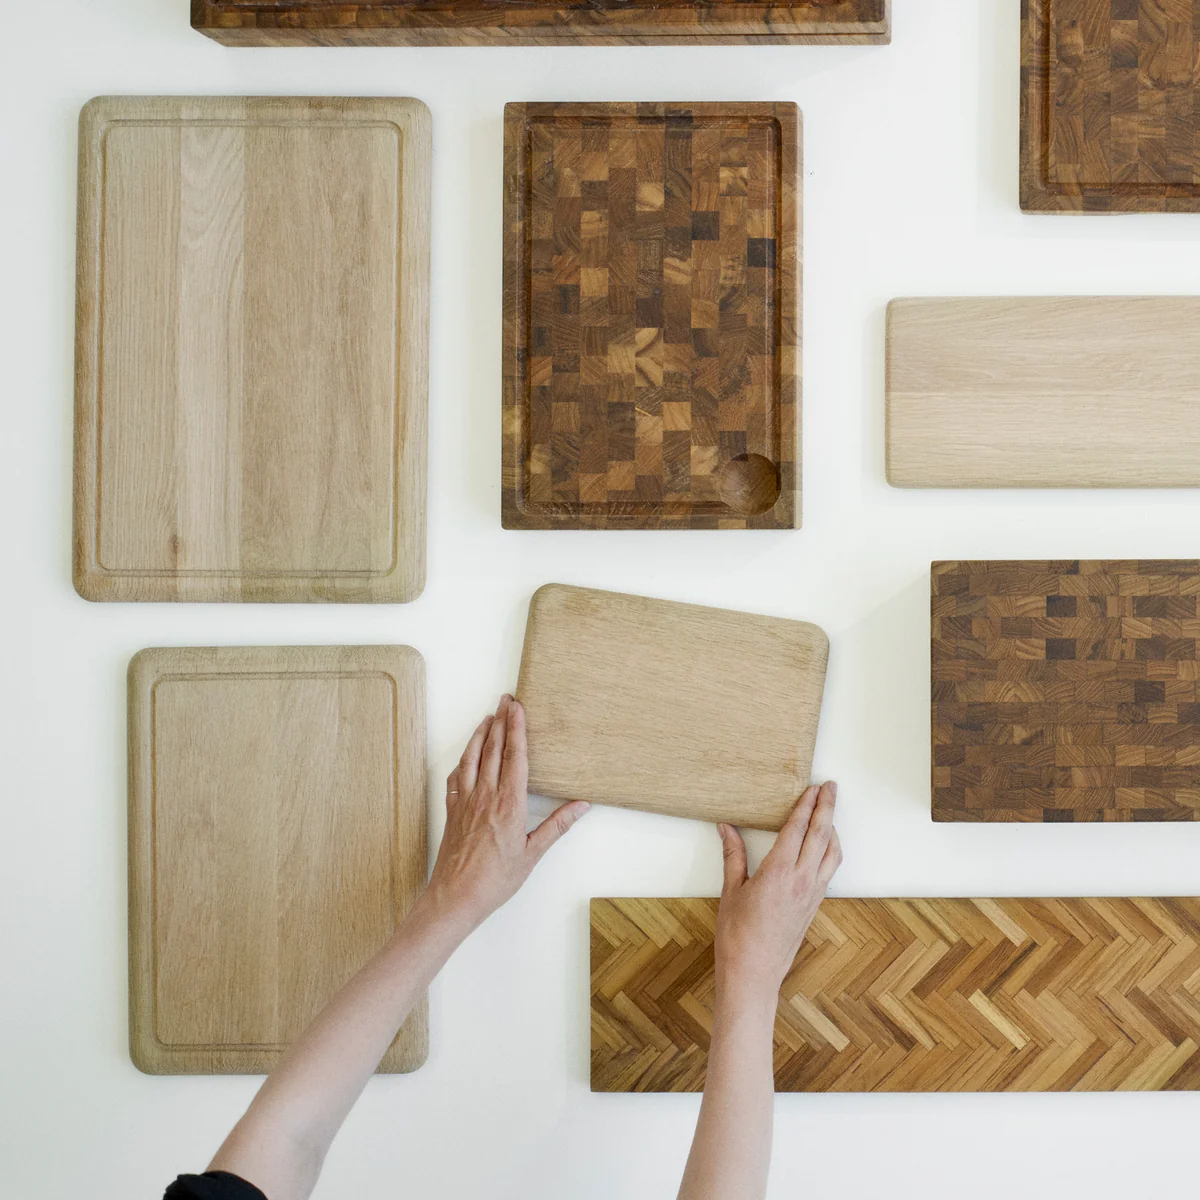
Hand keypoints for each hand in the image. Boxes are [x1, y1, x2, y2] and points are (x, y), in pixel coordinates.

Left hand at [427, 695, 588, 930]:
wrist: (456, 896)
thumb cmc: (495, 880)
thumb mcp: (532, 854)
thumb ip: (556, 826)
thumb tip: (581, 806)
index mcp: (509, 804)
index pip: (515, 756)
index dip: (517, 728)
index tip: (518, 708)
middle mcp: (486, 796)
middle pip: (493, 749)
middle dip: (500, 721)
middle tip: (505, 700)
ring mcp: (466, 801)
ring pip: (472, 758)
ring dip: (479, 734)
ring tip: (487, 716)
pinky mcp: (452, 811)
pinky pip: (456, 777)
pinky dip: (462, 760)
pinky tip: (465, 755)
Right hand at [714, 782, 840, 1005]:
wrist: (754, 973)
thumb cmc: (737, 935)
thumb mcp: (731, 891)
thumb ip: (733, 855)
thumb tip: (726, 827)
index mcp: (778, 872)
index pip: (797, 829)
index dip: (805, 805)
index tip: (811, 787)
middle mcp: (801, 880)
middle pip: (821, 834)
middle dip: (827, 807)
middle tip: (830, 787)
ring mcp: (812, 893)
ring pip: (832, 852)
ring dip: (833, 827)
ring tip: (830, 811)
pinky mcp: (815, 904)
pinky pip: (830, 869)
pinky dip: (831, 850)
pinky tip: (825, 844)